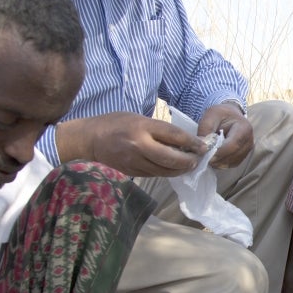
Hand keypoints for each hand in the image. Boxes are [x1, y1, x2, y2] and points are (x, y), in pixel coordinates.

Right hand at [58, 112, 209, 176]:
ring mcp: (135, 161)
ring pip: (165, 170)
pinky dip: (166, 172)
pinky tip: (173, 169)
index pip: (174, 136)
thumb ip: (157, 129)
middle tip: (198, 160)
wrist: (89, 140)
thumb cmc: (114, 123)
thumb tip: (180, 140)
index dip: (192, 143)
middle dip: (189, 161)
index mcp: (142, 127)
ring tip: (189, 165)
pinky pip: (154, 174)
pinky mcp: (132, 172)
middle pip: (172, 158)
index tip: (203, 146)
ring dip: (180, 170)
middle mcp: (140, 145)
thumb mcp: (137, 118)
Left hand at [197, 103, 252, 168]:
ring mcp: (247, 149)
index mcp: (244, 128)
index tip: (206, 155)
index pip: (233, 144)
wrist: (230, 115)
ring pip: (233, 162)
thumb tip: (202, 148)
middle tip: (203, 158)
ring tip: (207, 157)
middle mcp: (249, 140)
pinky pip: (232, 164)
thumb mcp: (210, 116)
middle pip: (234, 155)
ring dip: (219, 162)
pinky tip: (213, 158)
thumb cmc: (220, 114)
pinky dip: (222, 164)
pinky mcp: (243, 155)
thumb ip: (205, 129)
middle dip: (217, 159)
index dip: (220, 152)